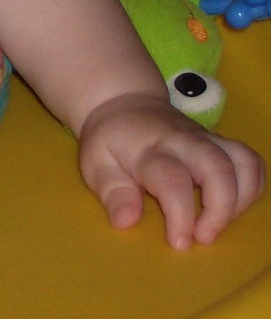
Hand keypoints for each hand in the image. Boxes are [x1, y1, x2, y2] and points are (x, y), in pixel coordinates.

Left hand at [78, 91, 263, 248]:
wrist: (125, 103)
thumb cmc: (110, 140)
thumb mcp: (95, 163)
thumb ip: (111, 191)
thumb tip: (125, 221)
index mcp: (149, 150)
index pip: (172, 180)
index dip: (181, 215)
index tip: (179, 243)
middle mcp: (183, 142)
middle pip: (218, 168)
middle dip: (221, 208)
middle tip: (204, 237)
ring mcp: (207, 140)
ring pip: (243, 162)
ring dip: (241, 199)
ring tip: (218, 222)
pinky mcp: (221, 142)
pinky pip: (250, 161)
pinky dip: (252, 186)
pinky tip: (232, 206)